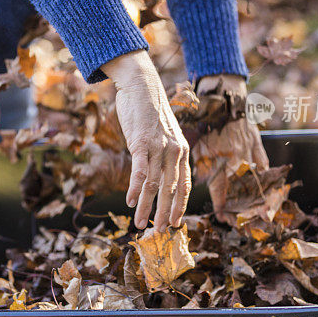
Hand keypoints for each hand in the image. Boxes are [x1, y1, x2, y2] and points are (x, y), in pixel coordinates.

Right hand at [101, 50, 190, 230]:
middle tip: (160, 232)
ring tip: (140, 224)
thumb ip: (163, 153)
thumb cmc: (150, 110)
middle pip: (171, 189)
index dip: (180, 206)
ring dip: (147, 207)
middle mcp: (174, 150)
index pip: (185, 184)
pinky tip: (131, 202)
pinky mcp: (141, 142)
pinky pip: (140, 171)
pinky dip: (136, 189)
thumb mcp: (163, 133)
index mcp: (181, 150)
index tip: (176, 223)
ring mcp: (158, 146)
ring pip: (154, 184)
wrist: (141, 84)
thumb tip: (156, 173)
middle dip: (166, 214)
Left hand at [193, 74, 268, 216]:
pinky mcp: (258, 144)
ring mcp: (250, 151)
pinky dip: (268, 177)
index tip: (221, 216)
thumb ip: (200, 164)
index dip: (221, 204)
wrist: (223, 98)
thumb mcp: (197, 144)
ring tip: (262, 214)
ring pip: (257, 179)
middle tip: (239, 221)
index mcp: (219, 158)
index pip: (220, 188)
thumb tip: (197, 182)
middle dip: (241, 208)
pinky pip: (265, 165)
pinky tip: (269, 189)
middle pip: (242, 189)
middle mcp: (237, 158)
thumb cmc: (206, 121)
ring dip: (259, 197)